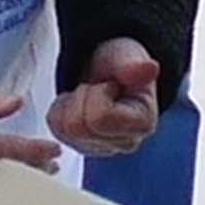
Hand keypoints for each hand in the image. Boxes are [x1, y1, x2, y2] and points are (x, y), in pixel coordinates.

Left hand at [47, 40, 169, 156]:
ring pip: (63, 129)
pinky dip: (62, 109)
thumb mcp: (129, 56)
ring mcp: (101, 148)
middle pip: (77, 127)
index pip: (99, 119)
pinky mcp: (80, 146)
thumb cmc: (122, 63)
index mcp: (142, 124)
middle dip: (82, 97)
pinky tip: (80, 102)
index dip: (97, 94)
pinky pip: (55, 128)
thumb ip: (134, 65)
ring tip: (90, 93)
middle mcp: (124, 143)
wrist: (111, 69)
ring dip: (71, 103)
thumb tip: (149, 68)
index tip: (110, 84)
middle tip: (98, 87)